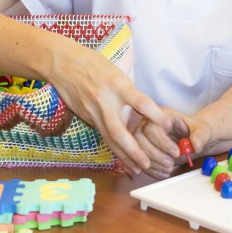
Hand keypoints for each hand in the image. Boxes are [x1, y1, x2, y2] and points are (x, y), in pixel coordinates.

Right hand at [46, 50, 170, 175]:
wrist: (63, 63)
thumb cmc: (94, 63)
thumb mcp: (116, 71)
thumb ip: (129, 90)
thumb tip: (145, 109)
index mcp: (117, 84)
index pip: (140, 102)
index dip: (155, 115)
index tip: (168, 125)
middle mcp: (104, 100)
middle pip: (119, 131)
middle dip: (134, 150)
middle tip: (148, 163)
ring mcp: (93, 111)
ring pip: (109, 139)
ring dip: (124, 156)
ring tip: (138, 169)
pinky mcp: (86, 117)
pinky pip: (102, 136)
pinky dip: (114, 149)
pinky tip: (123, 159)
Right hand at [134, 110, 213, 178]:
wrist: (193, 138)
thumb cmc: (196, 131)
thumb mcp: (203, 131)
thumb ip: (201, 136)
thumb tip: (195, 145)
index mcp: (163, 115)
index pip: (154, 126)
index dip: (162, 142)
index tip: (176, 153)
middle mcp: (148, 123)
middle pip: (140, 138)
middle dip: (155, 155)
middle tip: (171, 164)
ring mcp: (142, 136)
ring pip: (137, 150)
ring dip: (152, 164)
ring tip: (169, 169)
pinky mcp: (141, 150)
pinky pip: (138, 161)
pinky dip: (150, 170)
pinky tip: (163, 173)